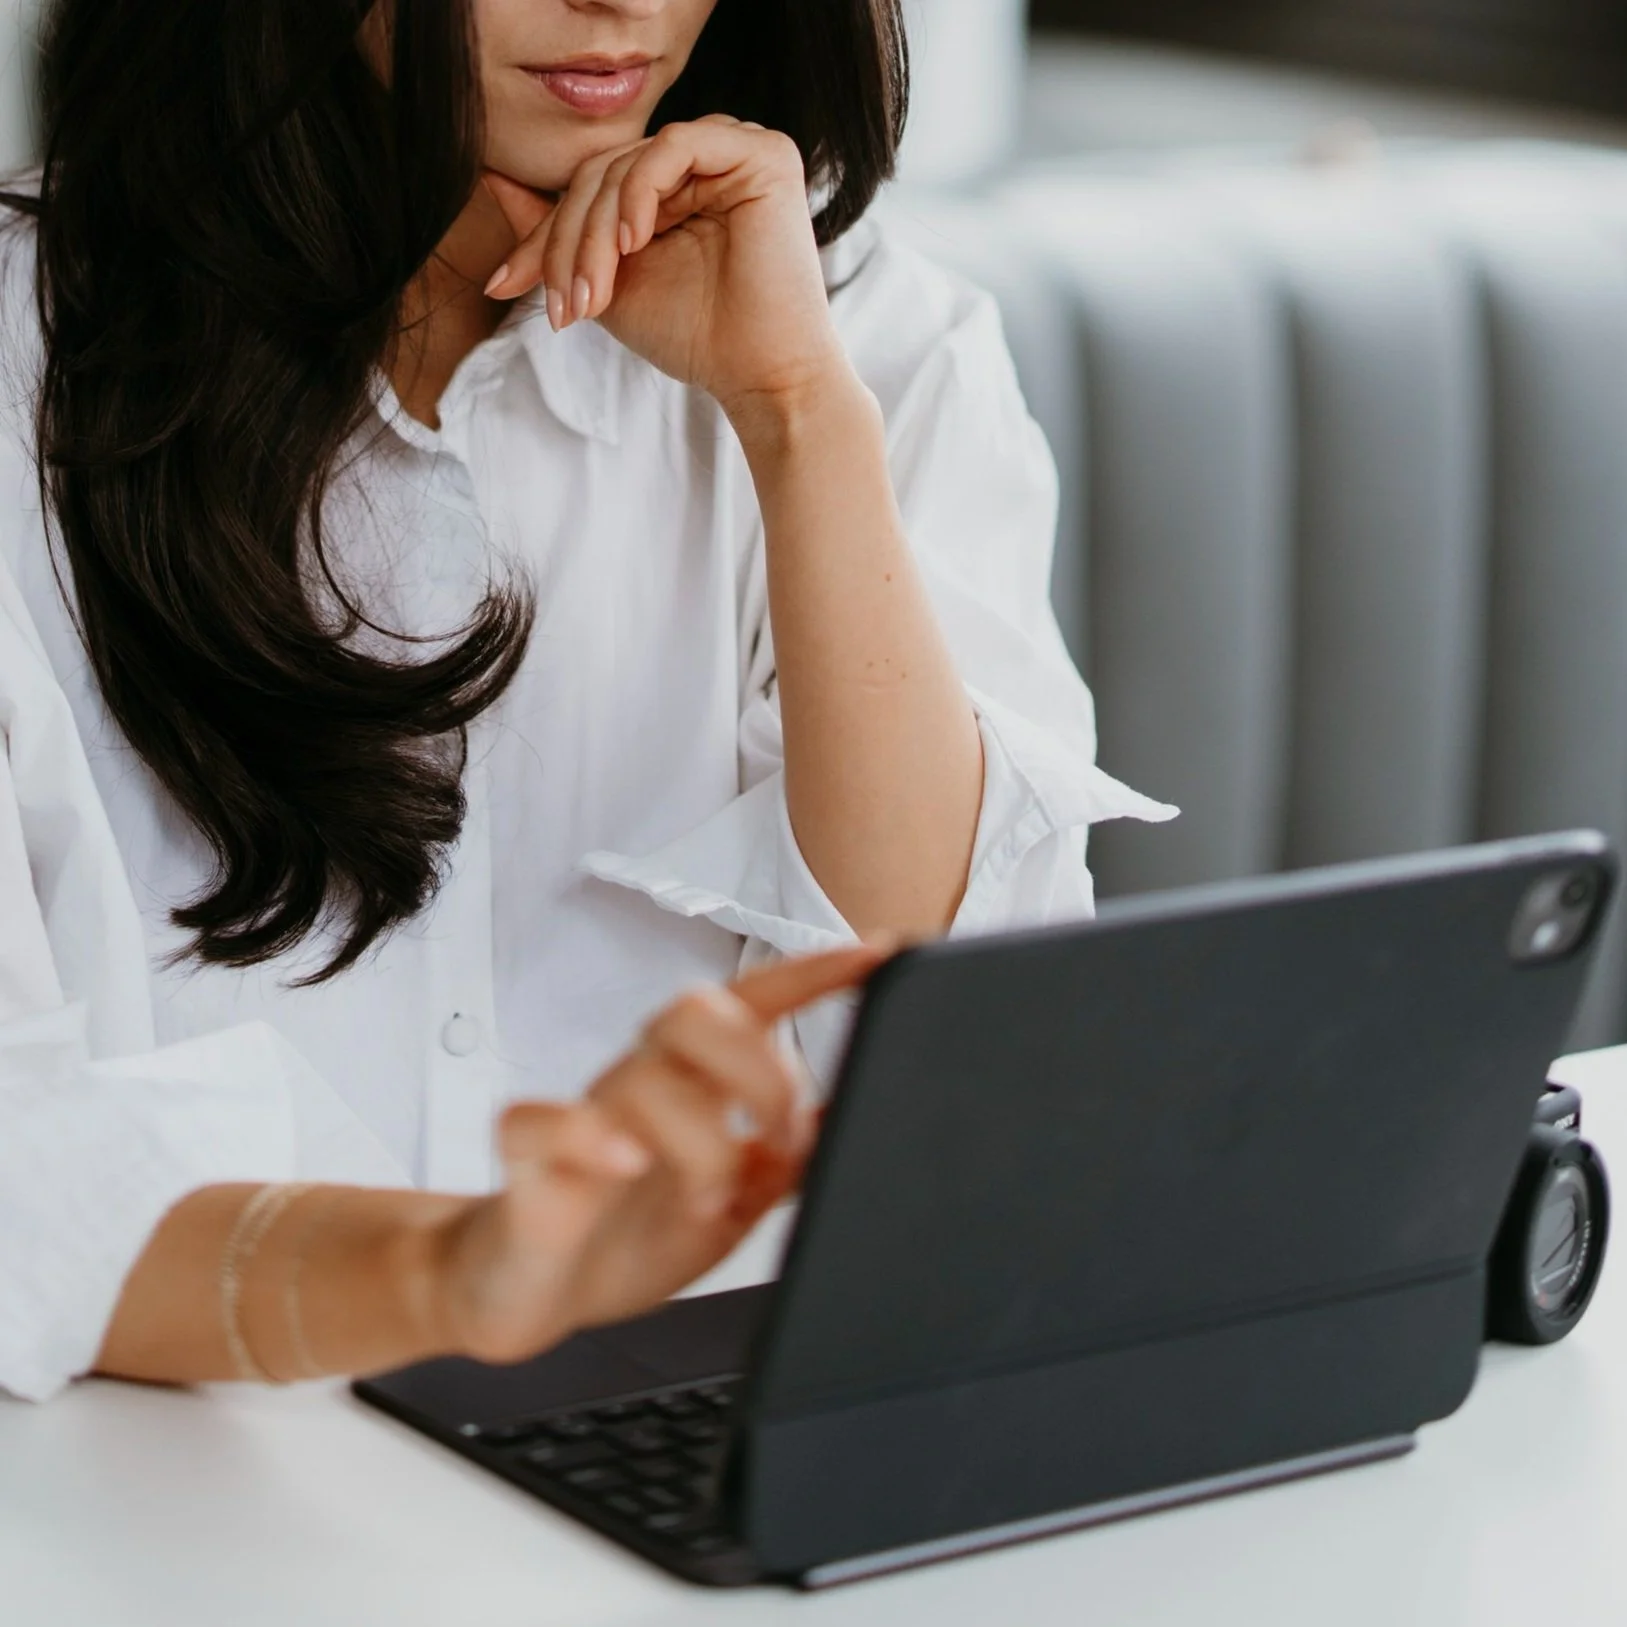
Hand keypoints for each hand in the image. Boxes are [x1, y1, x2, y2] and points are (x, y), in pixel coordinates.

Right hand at [425, 943, 888, 1363]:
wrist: (530, 1293)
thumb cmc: (628, 1232)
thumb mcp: (736, 1200)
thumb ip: (790, 1157)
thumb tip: (858, 1115)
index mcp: (695, 1081)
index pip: (755, 1001)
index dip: (815, 973)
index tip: (878, 955)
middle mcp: (642, 1081)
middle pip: (694, 1010)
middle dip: (759, 1071)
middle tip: (782, 1140)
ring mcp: (584, 1115)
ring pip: (640, 1073)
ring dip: (698, 1139)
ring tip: (711, 1199)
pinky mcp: (530, 1161)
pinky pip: (539, 1122)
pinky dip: (589, 1137)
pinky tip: (625, 1163)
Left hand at [482, 117, 848, 415]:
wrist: (763, 378)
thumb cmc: (696, 339)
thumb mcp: (607, 283)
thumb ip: (557, 235)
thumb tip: (492, 180)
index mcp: (677, 187)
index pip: (593, 186)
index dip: (547, 234)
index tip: (505, 284)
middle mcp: (707, 161)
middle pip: (604, 172)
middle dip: (568, 239)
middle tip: (563, 304)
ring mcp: (737, 150)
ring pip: (631, 161)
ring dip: (597, 230)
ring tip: (594, 293)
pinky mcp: (762, 153)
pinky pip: (674, 146)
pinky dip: (640, 192)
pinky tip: (635, 243)